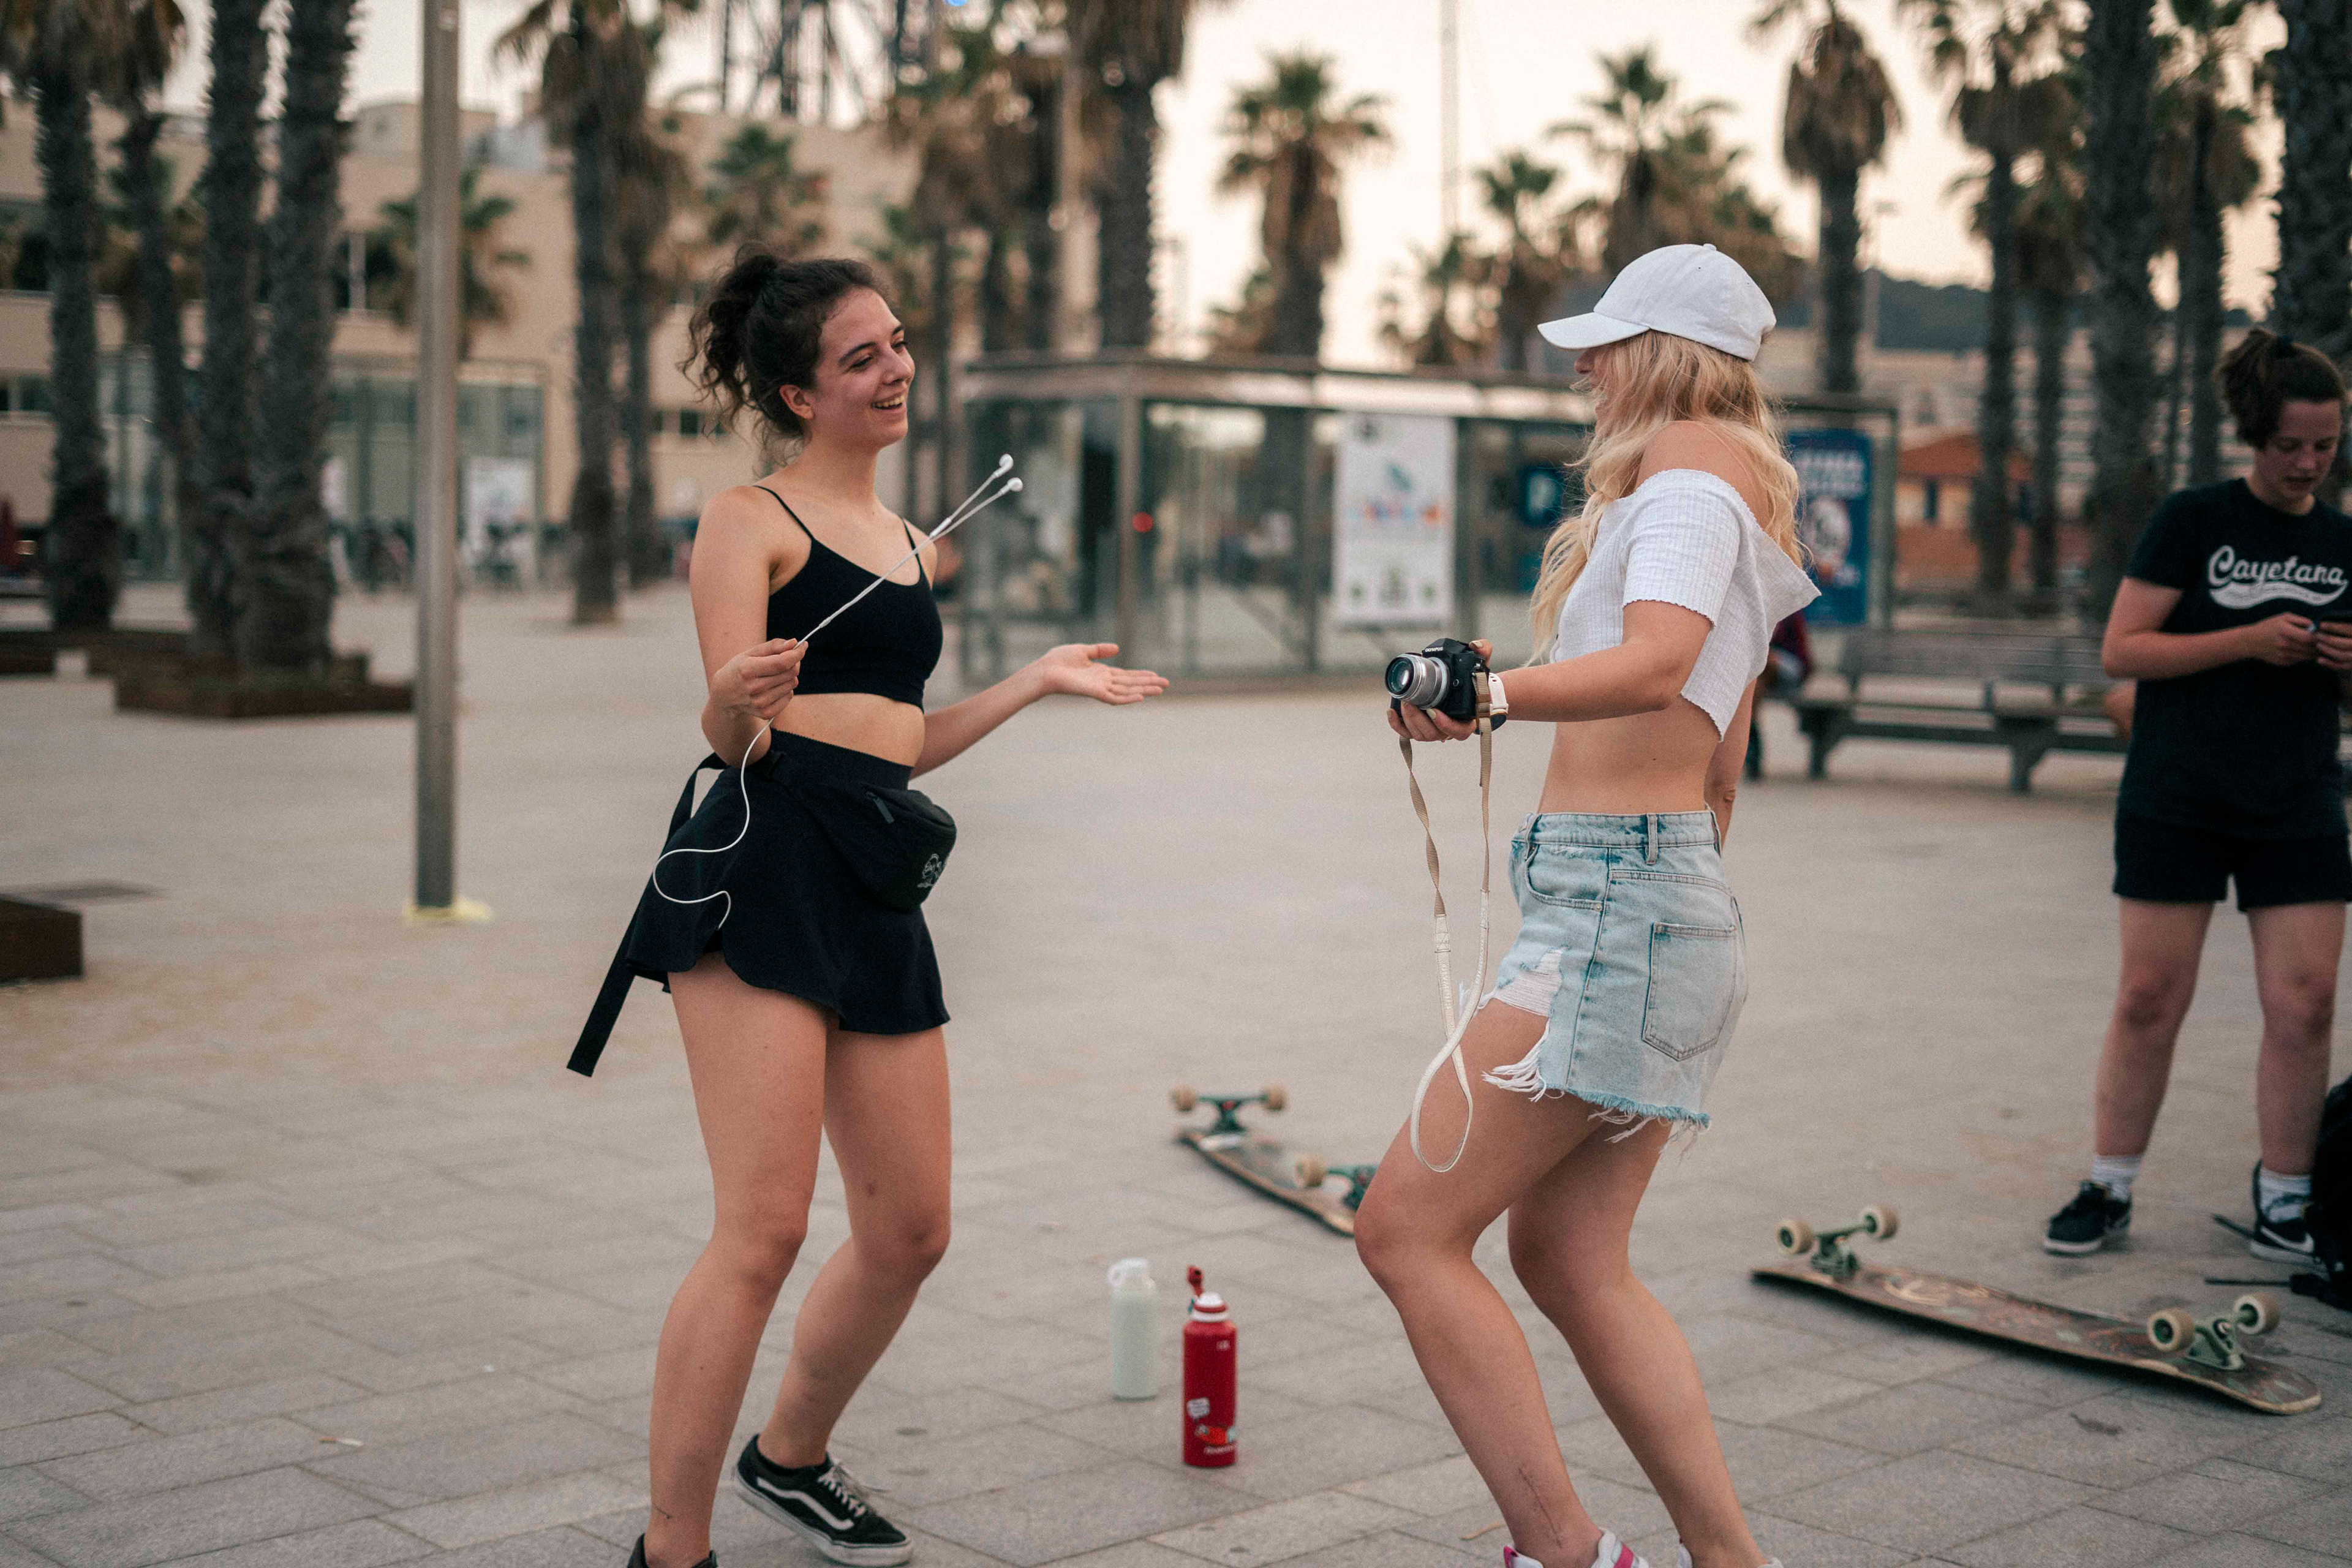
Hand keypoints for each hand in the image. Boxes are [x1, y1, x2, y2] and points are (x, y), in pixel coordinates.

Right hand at [719, 638, 803, 720]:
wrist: (723, 695)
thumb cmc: (739, 669)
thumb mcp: (749, 653)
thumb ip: (773, 646)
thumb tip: (794, 643)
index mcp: (748, 670)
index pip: (782, 662)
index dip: (797, 653)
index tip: (802, 646)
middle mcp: (754, 688)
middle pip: (790, 672)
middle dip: (793, 663)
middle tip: (785, 659)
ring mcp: (760, 703)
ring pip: (792, 684)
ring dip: (788, 676)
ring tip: (774, 675)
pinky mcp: (766, 713)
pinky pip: (789, 696)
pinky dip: (786, 689)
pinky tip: (773, 687)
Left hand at [1032, 642, 1169, 704]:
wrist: (1045, 671)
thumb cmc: (1058, 661)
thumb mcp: (1082, 650)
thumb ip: (1100, 650)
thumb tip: (1117, 648)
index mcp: (1100, 673)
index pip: (1125, 676)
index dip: (1141, 675)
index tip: (1156, 675)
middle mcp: (1103, 682)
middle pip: (1131, 683)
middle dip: (1148, 683)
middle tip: (1166, 684)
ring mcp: (1100, 689)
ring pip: (1127, 691)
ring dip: (1144, 690)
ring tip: (1161, 689)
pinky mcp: (1095, 693)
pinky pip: (1115, 698)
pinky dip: (1129, 699)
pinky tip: (1142, 697)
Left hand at [1385, 638, 1492, 742]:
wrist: (1467, 688)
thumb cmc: (1474, 681)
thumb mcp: (1483, 664)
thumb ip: (1484, 651)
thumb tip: (1475, 645)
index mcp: (1468, 720)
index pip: (1458, 731)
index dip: (1444, 724)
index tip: (1433, 711)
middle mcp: (1451, 729)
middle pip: (1434, 734)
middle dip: (1418, 719)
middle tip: (1410, 702)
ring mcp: (1436, 731)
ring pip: (1420, 735)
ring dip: (1409, 720)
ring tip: (1404, 703)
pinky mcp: (1423, 728)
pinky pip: (1408, 734)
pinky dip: (1397, 725)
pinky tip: (1392, 712)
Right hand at [2242, 613, 2320, 666]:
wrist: (2249, 642)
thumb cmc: (2267, 627)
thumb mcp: (2283, 617)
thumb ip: (2300, 620)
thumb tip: (2315, 626)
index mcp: (2285, 631)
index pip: (2309, 638)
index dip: (2318, 637)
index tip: (2320, 634)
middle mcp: (2284, 645)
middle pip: (2310, 648)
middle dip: (2318, 645)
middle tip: (2321, 641)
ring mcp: (2284, 655)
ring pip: (2307, 656)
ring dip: (2313, 652)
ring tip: (2314, 646)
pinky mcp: (2283, 662)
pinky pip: (2299, 660)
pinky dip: (2304, 656)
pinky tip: (2301, 651)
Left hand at [2318, 620, 2351, 673]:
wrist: (2350, 655)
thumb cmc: (2346, 639)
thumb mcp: (2346, 633)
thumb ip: (2340, 629)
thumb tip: (2321, 625)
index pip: (2348, 629)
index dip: (2334, 627)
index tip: (2320, 625)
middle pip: (2347, 644)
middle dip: (2330, 640)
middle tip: (2317, 636)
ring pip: (2343, 655)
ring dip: (2328, 650)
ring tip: (2318, 645)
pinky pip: (2340, 666)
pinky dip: (2329, 663)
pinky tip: (2319, 659)